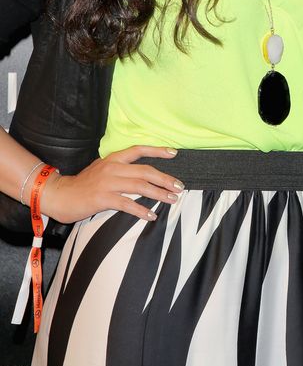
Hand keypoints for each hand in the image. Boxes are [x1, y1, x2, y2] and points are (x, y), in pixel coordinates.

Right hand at [39, 146, 182, 223]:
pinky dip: (141, 210)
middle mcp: (112, 167)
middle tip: (179, 186)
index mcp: (113, 158)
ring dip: (159, 193)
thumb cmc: (83, 185)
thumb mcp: (102, 170)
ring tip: (172, 199)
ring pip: (140, 186)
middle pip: (145, 170)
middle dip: (165, 178)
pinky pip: (127, 204)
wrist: (59, 195)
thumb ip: (120, 170)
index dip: (158, 150)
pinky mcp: (102, 198)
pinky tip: (151, 215)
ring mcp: (107, 182)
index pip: (139, 150)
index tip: (174, 153)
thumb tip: (142, 176)